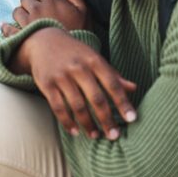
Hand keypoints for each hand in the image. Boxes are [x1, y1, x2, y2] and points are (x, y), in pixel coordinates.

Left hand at [8, 0, 89, 32]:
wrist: (74, 58)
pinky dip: (5, 27)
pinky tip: (4, 26)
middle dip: (30, 4)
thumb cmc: (81, 33)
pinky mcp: (21, 36)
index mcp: (52, 0)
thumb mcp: (83, 11)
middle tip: (36, 12)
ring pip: (16, 11)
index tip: (45, 1)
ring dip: (21, 14)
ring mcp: (27, 22)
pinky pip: (8, 28)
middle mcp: (37, 8)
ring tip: (27, 21)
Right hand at [11, 28, 136, 139]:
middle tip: (113, 135)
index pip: (112, 84)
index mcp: (93, 60)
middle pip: (96, 98)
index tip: (131, 119)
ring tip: (95, 135)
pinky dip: (67, 122)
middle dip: (106, 119)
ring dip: (88, 124)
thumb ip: (112, 73)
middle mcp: (78, 68)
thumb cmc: (74, 52)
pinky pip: (58, 107)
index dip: (122, 102)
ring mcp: (61, 76)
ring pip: (77, 106)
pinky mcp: (47, 84)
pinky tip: (75, 131)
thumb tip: (134, 88)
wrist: (43, 40)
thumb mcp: (93, 57)